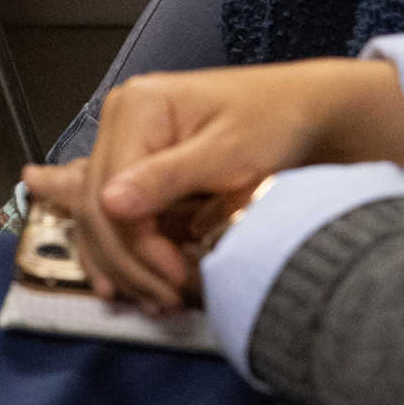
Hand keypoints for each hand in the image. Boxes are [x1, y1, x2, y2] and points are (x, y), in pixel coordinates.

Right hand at [23, 58, 403, 313]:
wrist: (304, 113)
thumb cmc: (275, 120)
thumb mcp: (228, 151)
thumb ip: (168, 177)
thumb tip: (110, 204)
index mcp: (138, 106)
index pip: (110, 191)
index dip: (137, 245)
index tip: (172, 279)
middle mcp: (123, 120)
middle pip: (99, 208)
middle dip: (130, 262)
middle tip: (166, 298)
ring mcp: (127, 143)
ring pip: (101, 218)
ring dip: (124, 265)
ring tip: (156, 298)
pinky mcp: (139, 166)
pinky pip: (117, 216)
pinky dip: (127, 251)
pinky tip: (136, 281)